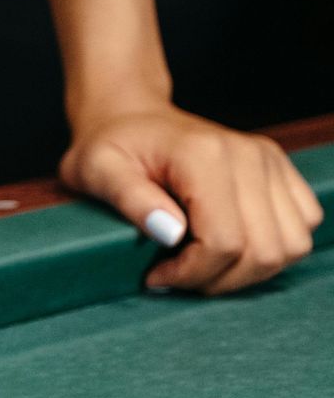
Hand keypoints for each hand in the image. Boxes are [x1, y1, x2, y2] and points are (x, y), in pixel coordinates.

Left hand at [61, 103, 322, 295]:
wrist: (131, 118)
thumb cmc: (109, 146)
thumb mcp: (96, 171)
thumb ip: (130, 200)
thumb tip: (170, 232)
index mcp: (204, 156)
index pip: (223, 242)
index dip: (191, 274)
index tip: (156, 276)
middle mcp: (249, 156)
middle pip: (262, 251)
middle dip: (218, 279)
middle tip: (178, 275)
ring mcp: (271, 162)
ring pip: (290, 246)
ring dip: (248, 270)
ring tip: (203, 264)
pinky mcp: (281, 171)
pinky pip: (302, 226)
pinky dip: (271, 249)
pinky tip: (229, 246)